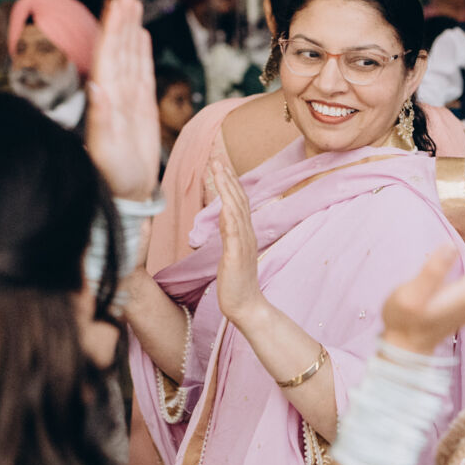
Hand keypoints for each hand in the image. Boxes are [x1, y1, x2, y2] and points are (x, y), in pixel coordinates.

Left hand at [84, 0, 161, 201]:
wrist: (126, 196)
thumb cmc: (112, 177)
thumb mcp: (105, 149)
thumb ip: (101, 117)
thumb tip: (96, 85)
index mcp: (106, 98)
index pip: (109, 54)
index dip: (112, 27)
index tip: (116, 2)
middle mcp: (115, 93)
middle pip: (119, 47)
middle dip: (121, 19)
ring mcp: (128, 99)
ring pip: (131, 55)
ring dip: (131, 29)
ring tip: (132, 3)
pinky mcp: (141, 108)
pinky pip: (143, 73)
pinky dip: (142, 53)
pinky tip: (141, 36)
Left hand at [208, 154, 263, 326]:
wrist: (246, 306)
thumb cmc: (237, 283)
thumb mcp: (230, 253)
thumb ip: (229, 234)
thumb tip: (223, 219)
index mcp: (244, 233)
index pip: (238, 202)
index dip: (230, 183)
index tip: (221, 165)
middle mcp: (247, 234)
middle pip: (238, 200)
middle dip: (228, 178)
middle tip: (217, 159)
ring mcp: (243, 244)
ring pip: (236, 210)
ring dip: (227, 189)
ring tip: (218, 171)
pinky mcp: (236, 256)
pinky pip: (234, 232)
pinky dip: (230, 215)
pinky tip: (225, 203)